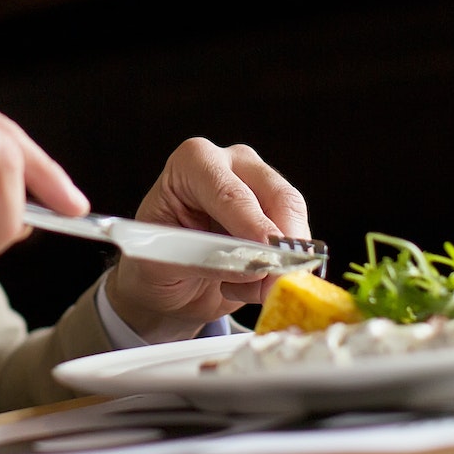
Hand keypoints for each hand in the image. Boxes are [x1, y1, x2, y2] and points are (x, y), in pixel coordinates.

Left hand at [105, 137, 309, 343]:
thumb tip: (252, 266)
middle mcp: (231, 164)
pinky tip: (255, 286)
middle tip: (277, 283)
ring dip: (282, 261)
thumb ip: (203, 260)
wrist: (168, 283)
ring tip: (250, 291)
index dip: (251, 224)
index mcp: (192, 162)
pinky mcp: (280, 212)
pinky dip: (284, 268)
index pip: (229, 191)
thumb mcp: (160, 265)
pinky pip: (299, 239)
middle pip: (276, 195)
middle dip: (280, 243)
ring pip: (294, 217)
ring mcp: (260, 184)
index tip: (265, 256)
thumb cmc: (155, 265)